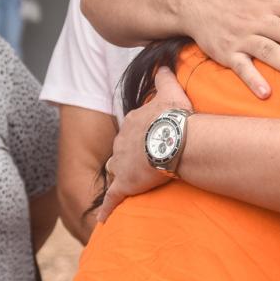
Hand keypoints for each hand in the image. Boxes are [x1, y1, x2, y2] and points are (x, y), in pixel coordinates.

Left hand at [95, 66, 193, 223]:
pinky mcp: (124, 185)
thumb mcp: (171, 91)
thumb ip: (165, 76)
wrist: (173, 140)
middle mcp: (122, 141)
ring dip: (119, 175)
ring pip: (114, 169)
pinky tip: (105, 218)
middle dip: (128, 154)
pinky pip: (112, 198)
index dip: (140, 134)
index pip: (132, 128)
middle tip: (142, 160)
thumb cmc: (174, 117)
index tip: (150, 138)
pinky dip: (108, 208)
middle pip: (121, 149)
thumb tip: (163, 63)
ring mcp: (121, 164)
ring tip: (126, 183)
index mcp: (132, 122)